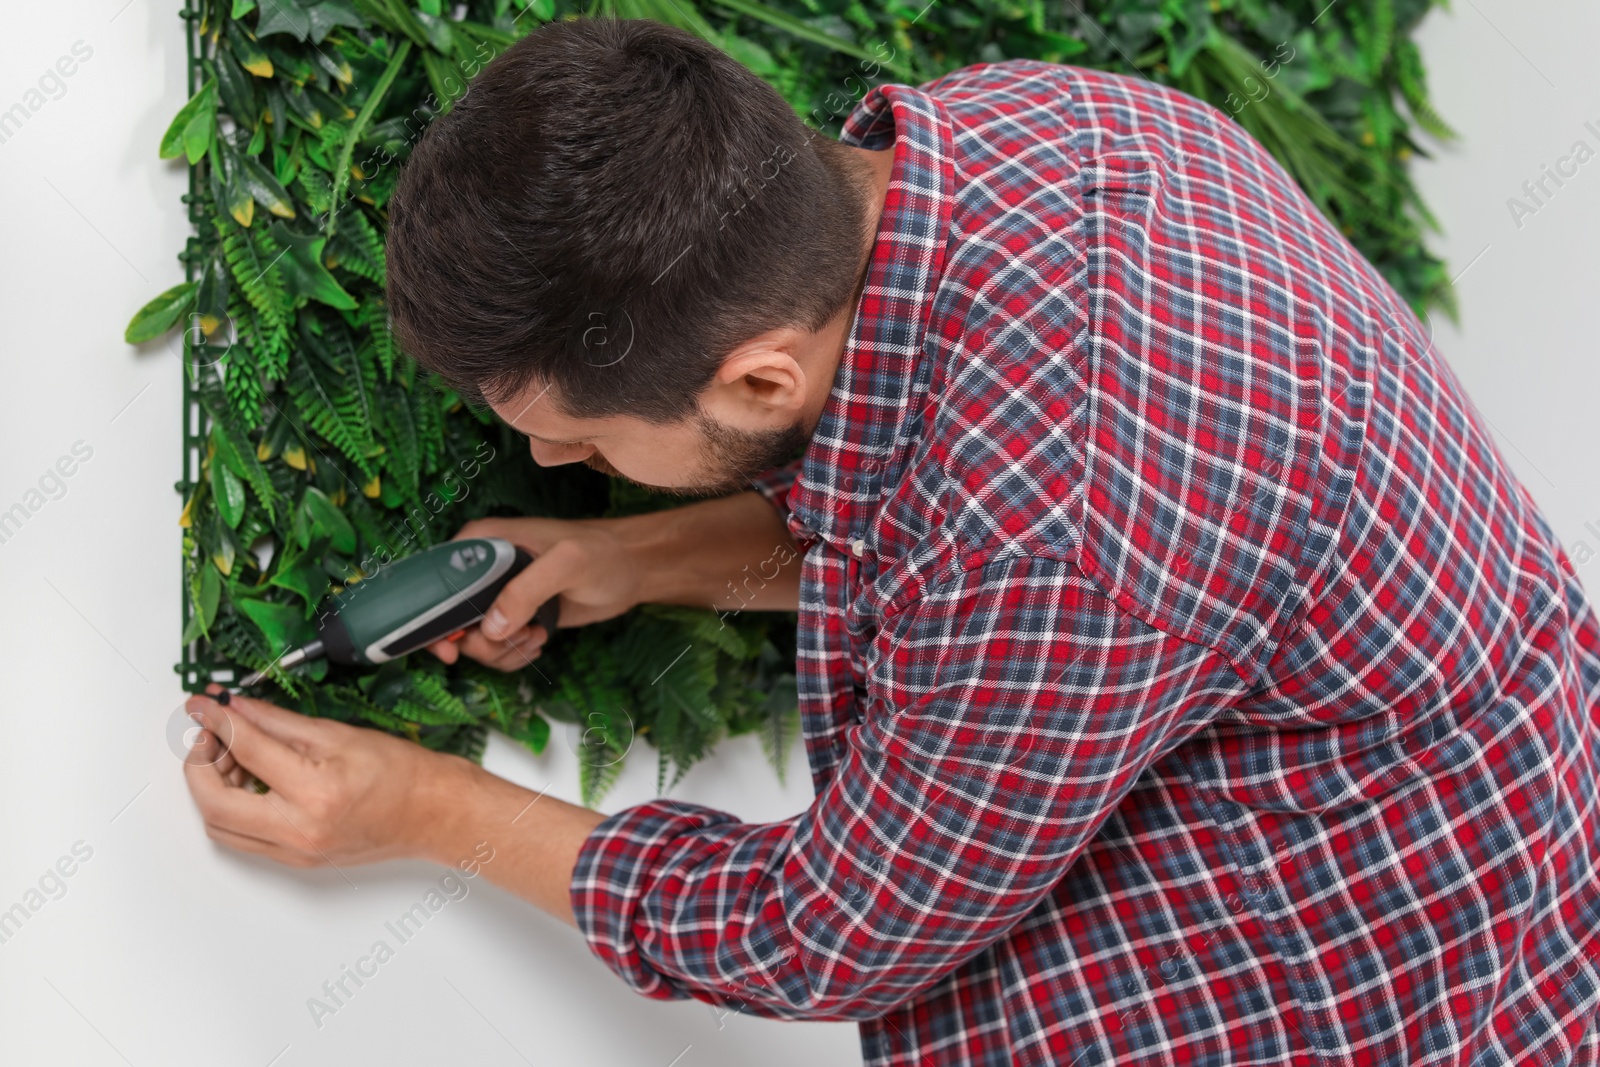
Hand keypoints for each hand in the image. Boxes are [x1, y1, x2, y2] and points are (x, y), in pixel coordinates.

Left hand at [181, 683, 605, 923]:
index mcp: (315, 792)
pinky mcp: (296, 860)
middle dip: (198, 765)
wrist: (434, 813)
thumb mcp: (339, 734)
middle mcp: (300, 830)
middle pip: (214, 804)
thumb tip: (237, 709)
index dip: (218, 721)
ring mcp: (295, 852)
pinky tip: (248, 782)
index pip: (246, 749)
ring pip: (221, 827)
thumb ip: (280, 723)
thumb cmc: (402, 773)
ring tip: (231, 757)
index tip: (203, 705)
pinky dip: (234, 808)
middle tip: (208, 735)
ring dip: (212, 790)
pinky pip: (243, 838)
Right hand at [425, 516, 647, 670]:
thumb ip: (526, 590)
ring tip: (537, 634)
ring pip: (474, 642)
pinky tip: (541, 638)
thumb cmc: (602, 553)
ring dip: (504, 650)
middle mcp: (480, 570)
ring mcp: (497, 596)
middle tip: (520, 636)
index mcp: (480, 543)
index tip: (452, 647)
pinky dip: (516, 654)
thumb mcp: (566, 563)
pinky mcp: (515, 617)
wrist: (631, 569)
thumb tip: (490, 628)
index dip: (434, 621)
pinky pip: (497, 649)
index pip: (433, 584)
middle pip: (450, 623)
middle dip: (482, 643)